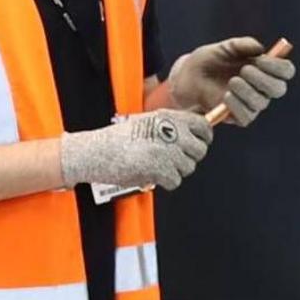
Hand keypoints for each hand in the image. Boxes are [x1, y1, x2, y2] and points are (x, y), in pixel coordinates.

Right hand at [58, 110, 214, 194]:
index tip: (199, 144)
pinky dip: (165, 182)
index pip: (203, 126)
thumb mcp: (146, 122)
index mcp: (168, 117)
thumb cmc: (116, 140)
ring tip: (157, 167)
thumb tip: (193, 135)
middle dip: (189, 158)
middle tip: (174, 161)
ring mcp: (166, 150)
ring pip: (188, 167)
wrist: (95, 152)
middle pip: (200, 150)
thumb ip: (170, 127)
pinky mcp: (160, 168)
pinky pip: (175, 181)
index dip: (204, 138)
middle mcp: (170, 131)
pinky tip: (152, 175)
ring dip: (175, 171)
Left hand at [169, 38, 295, 124]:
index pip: (285, 71)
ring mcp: (251, 104)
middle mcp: (262, 88)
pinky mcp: (237, 117)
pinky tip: (226, 96)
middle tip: (245, 70)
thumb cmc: (209, 60)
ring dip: (248, 91)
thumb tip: (260, 49)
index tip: (262, 60)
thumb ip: (242, 45)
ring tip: (232, 81)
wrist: (187, 76)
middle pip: (278, 89)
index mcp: (264, 69)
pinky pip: (246, 117)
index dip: (279, 67)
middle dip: (264, 79)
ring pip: (261, 103)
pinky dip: (238, 106)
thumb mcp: (225, 47)